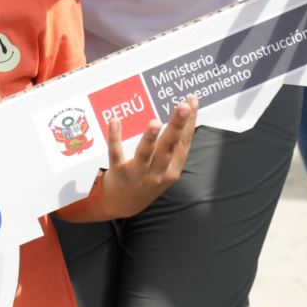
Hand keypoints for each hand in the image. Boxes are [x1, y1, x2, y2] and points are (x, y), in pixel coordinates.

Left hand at [97, 97, 196, 218]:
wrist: (122, 205)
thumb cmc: (146, 180)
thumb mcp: (165, 169)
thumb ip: (171, 148)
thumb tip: (180, 118)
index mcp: (172, 169)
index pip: (184, 143)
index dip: (190, 122)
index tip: (192, 101)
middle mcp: (158, 172)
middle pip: (169, 147)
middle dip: (177, 126)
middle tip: (183, 106)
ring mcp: (138, 173)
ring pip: (145, 154)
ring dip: (150, 138)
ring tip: (155, 122)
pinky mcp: (119, 173)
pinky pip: (117, 155)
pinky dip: (115, 139)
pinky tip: (115, 122)